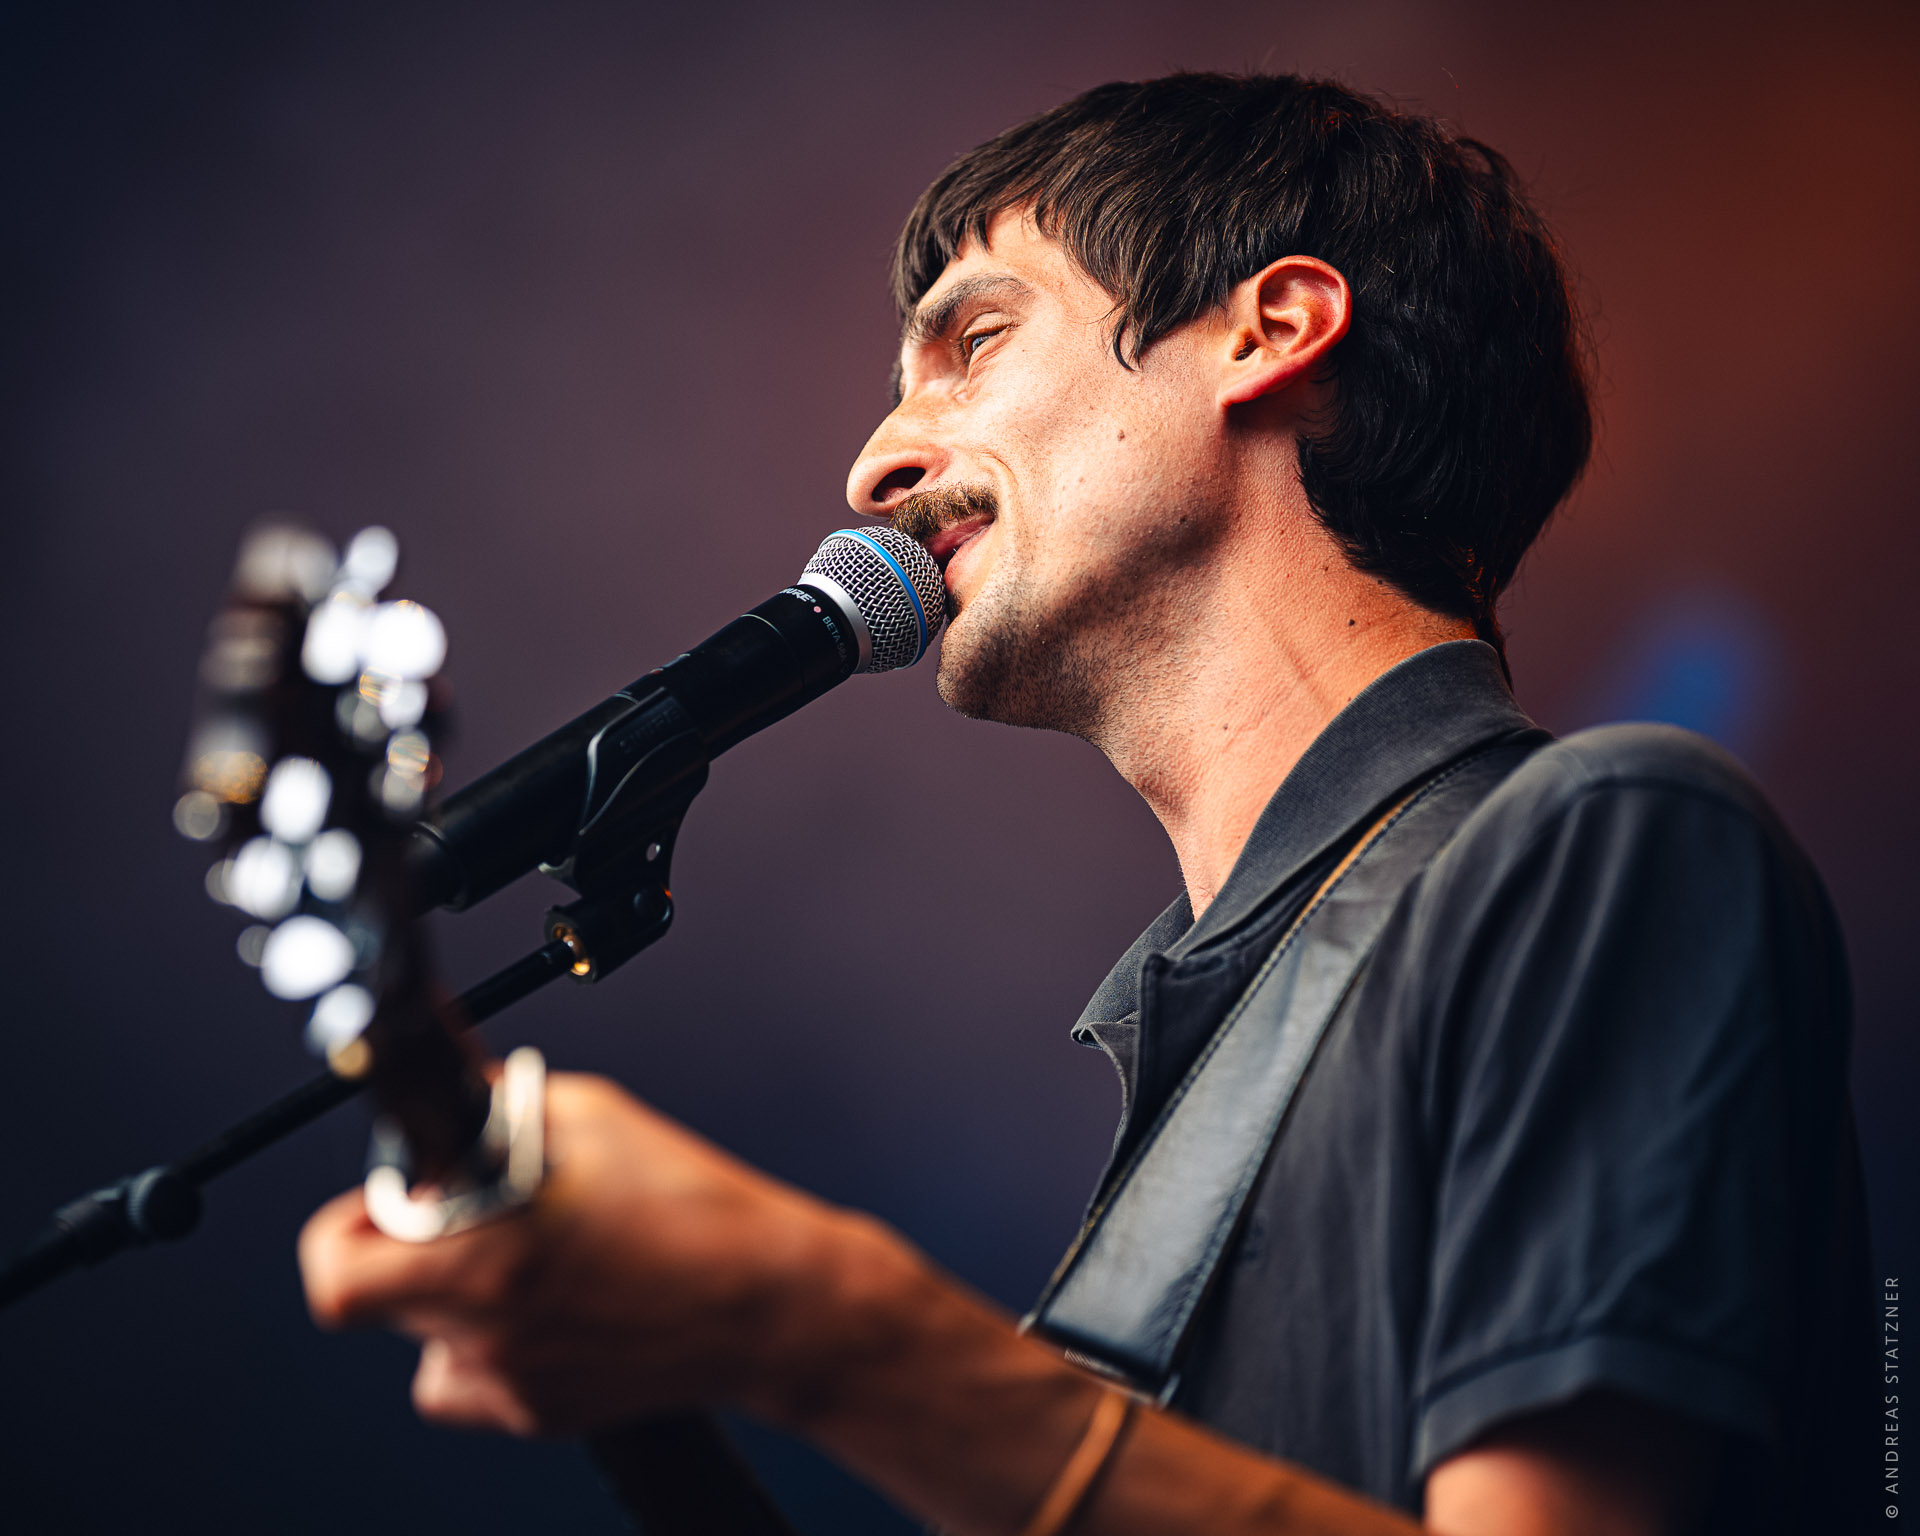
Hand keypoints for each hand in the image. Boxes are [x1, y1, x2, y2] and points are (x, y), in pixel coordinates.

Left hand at [298, 1071, 866, 1435]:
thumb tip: (451, 1092)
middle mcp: (480, 1332)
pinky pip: (477, 1376)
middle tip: (449, 1219)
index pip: (336, 1270)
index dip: (346, 1227)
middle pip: (371, 1302)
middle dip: (397, 1252)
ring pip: (427, 1340)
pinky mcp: (540, 1414)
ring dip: (451, 1297)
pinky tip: (558, 1304)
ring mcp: (508, 1383)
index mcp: (480, 1260)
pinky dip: (496, 1340)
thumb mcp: (592, 1117)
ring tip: (527, 1260)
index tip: (383, 1200)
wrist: (768, 1302)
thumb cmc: (692, 1206)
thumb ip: (500, 1106)